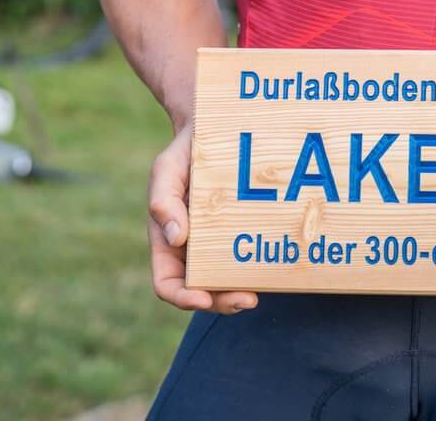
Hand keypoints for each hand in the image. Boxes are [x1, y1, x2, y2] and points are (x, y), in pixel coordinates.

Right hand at [148, 121, 257, 314]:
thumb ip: (163, 200)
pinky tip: (272, 270)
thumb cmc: (184, 153)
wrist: (211, 133)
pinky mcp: (241, 234)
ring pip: (226, 284)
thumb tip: (175, 238)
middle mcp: (192, 251)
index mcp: (168, 242)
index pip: (167, 284)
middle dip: (221, 302)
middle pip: (202, 292)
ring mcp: (217, 245)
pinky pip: (246, 261)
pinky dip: (256, 272)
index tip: (203, 298)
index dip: (183, 298)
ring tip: (258, 292)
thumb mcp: (166, 169)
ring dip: (239, 293)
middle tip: (247, 299)